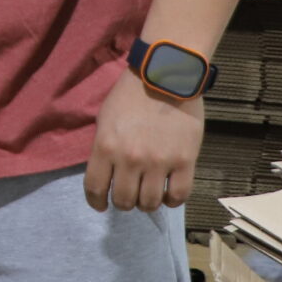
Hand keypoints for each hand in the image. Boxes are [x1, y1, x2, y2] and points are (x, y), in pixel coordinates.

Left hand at [84, 66, 204, 212]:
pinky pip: (179, 196)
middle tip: (130, 196)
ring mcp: (159, 162)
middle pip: (124, 201)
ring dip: (148, 203)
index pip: (95, 189)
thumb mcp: (105, 119)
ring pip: (150, 203)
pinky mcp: (185, 162)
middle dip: (124, 203)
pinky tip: (169, 193)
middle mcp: (130, 159)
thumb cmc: (131, 95)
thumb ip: (104, 148)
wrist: (166, 76)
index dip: (96, 202)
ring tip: (149, 194)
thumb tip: (107, 174)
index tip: (101, 205)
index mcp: (106, 147)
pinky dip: (172, 201)